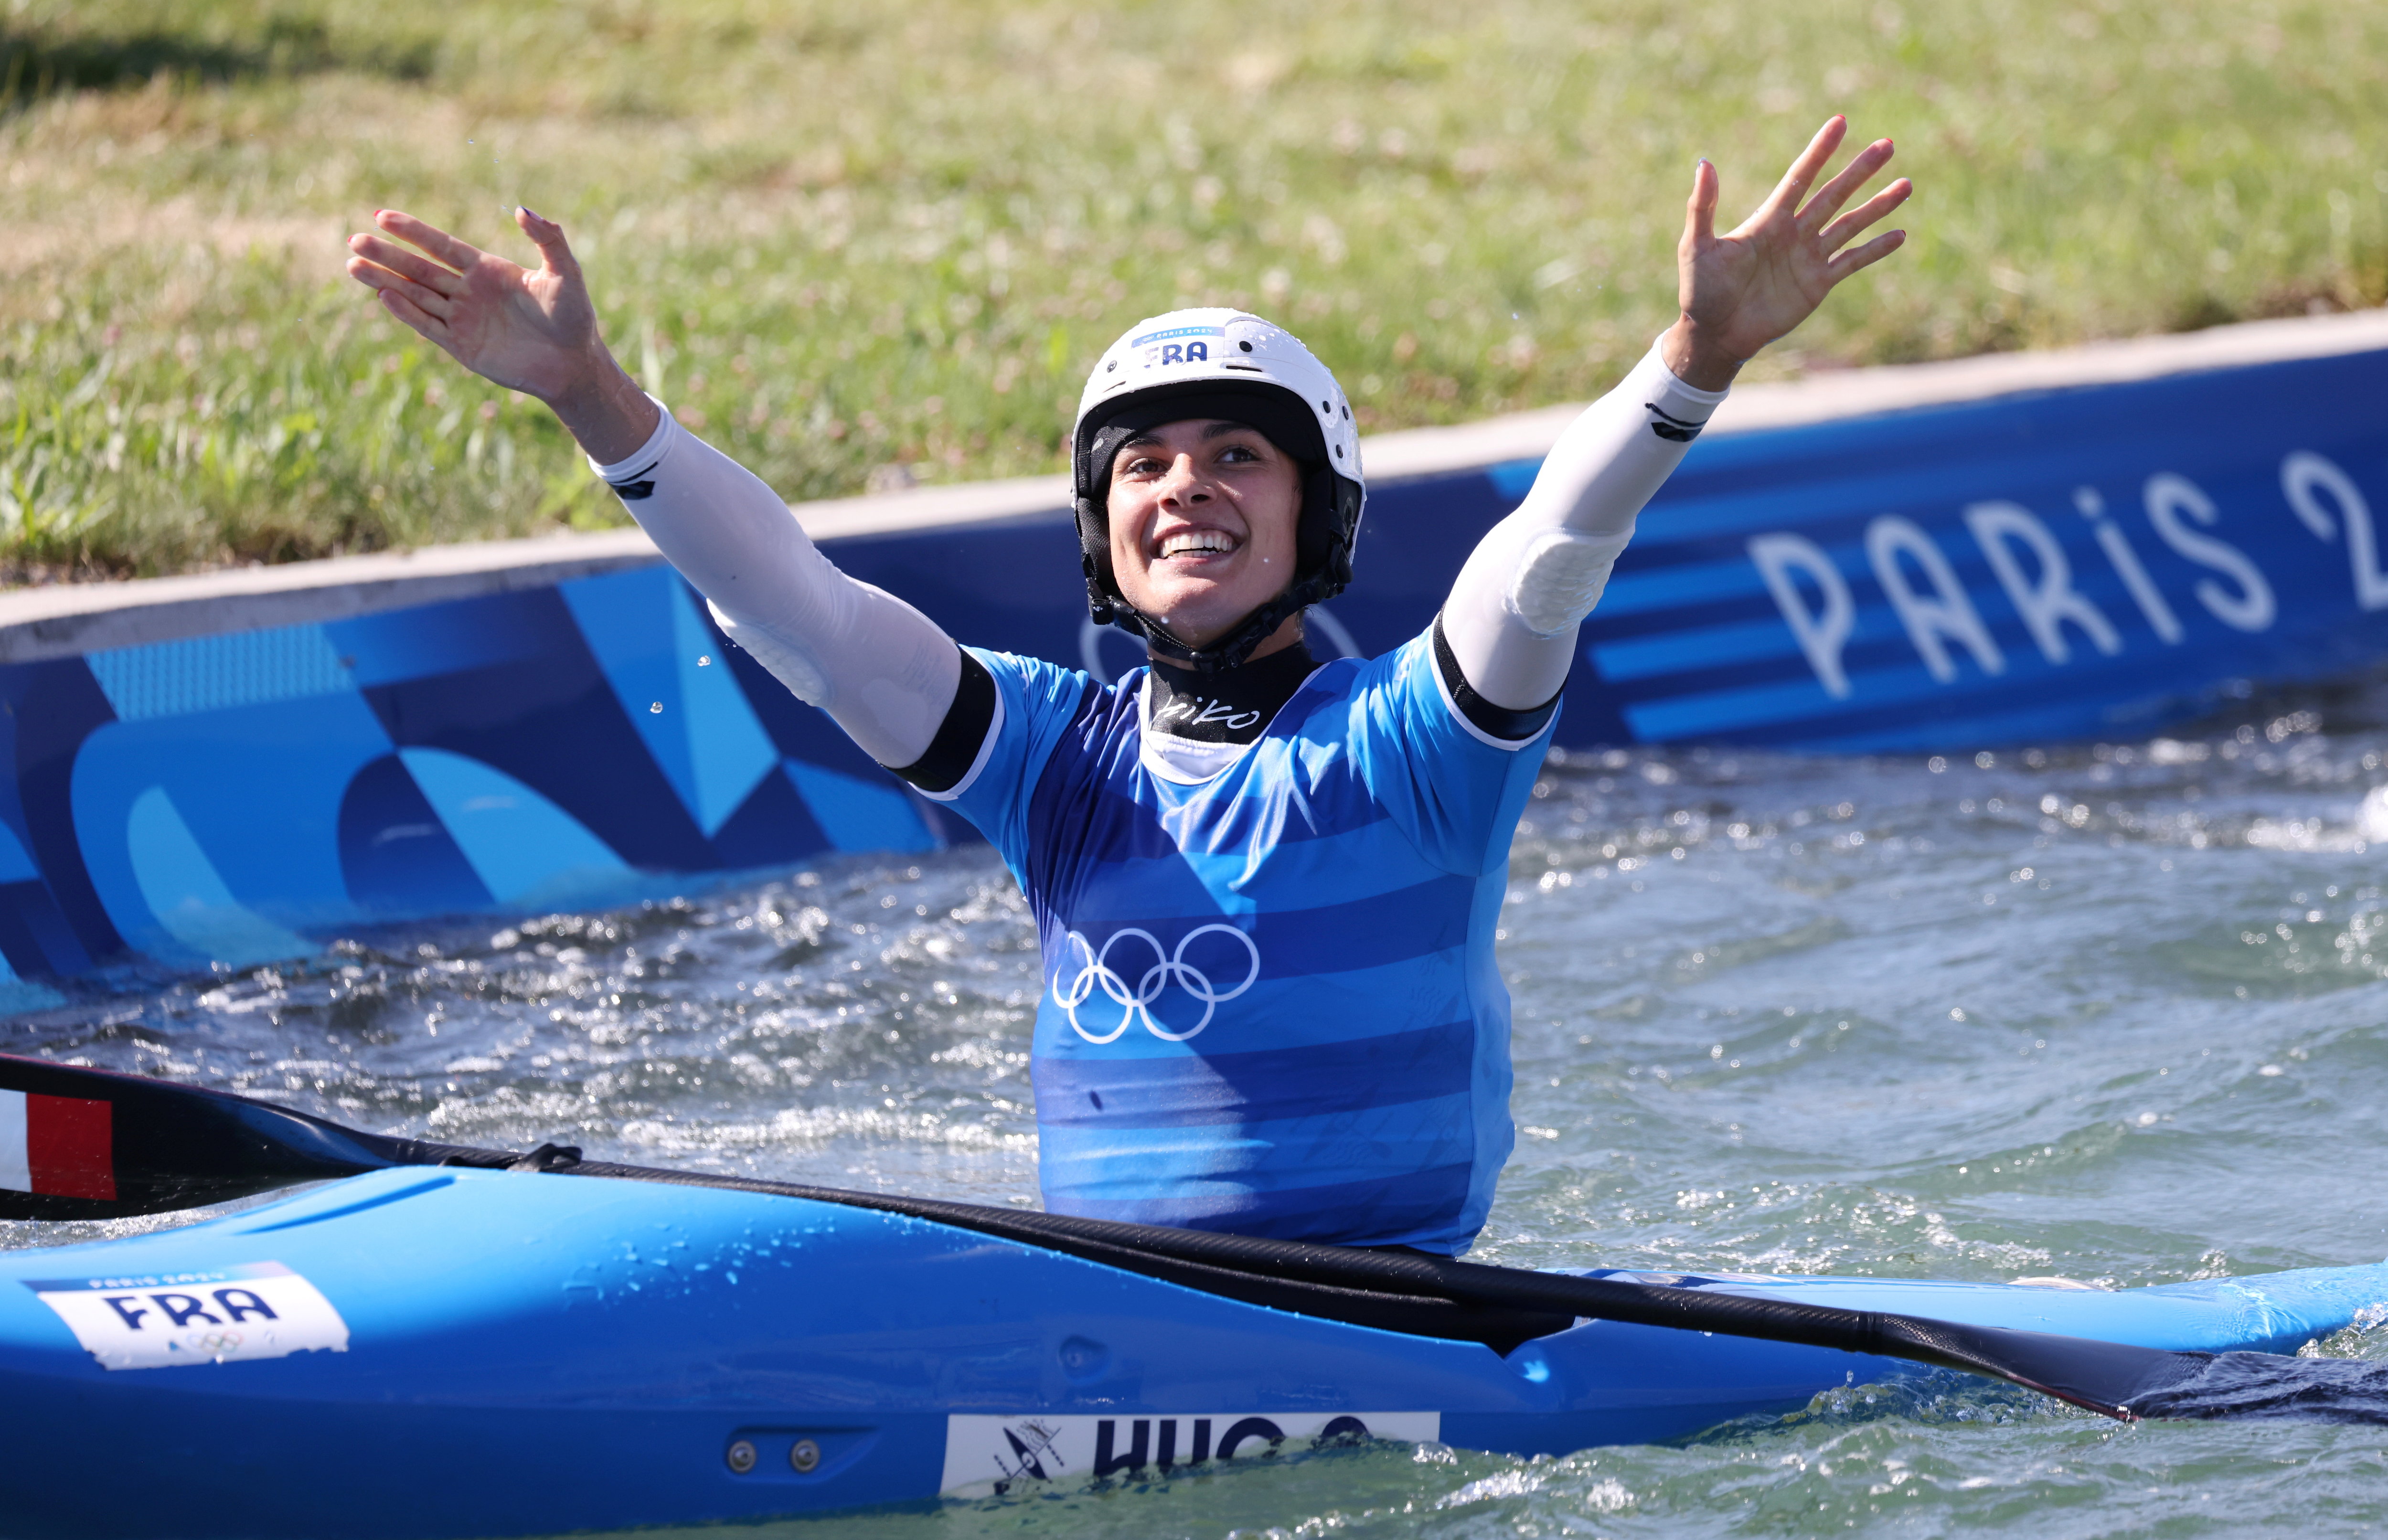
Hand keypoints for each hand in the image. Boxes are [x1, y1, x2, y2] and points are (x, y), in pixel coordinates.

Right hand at [344, 208, 655, 459]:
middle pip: (419, 268)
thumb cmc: (574, 317)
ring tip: (352, 264)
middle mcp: (469, 292)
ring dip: (385, 280)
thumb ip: (547, 238)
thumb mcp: (565, 272)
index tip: (382, 215)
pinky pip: (428, 326)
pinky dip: (406, 312)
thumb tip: (521, 208)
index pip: (441, 246)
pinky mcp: (462, 347)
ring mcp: (462, 319)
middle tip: (354, 239)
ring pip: (415, 295)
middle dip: (387, 254)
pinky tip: (384, 295)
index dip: (413, 232)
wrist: (575, 364)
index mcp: (488, 270)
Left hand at [1662, 117, 1910, 390]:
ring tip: (1905, 184)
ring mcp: (1808, 258)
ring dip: (1878, 205)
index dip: (1820, 151)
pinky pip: (1852, 262)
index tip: (1840, 122)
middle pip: (1834, 194)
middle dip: (1860, 170)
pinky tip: (1900, 235)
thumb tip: (1704, 163)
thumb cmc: (1700, 291)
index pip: (1800, 177)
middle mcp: (1794, 233)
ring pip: (1851, 224)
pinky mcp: (1818, 284)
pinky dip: (1875, 250)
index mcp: (1768, 220)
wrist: (1714, 334)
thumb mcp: (1696, 246)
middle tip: (1887, 144)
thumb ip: (1703, 206)